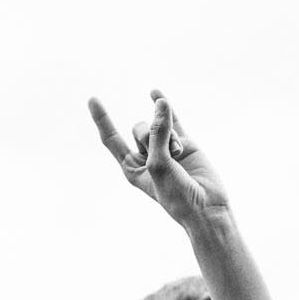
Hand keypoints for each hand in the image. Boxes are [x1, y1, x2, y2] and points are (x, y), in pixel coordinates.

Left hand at [88, 91, 229, 229]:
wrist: (206, 207)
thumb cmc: (176, 195)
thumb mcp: (159, 164)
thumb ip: (158, 133)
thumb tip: (160, 103)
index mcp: (132, 167)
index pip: (112, 139)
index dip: (103, 119)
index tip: (93, 98)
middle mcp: (147, 156)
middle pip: (139, 128)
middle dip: (150, 136)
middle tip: (167, 155)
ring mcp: (166, 147)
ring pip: (159, 124)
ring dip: (170, 138)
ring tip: (179, 157)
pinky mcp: (185, 142)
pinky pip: (173, 118)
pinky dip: (166, 105)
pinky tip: (153, 93)